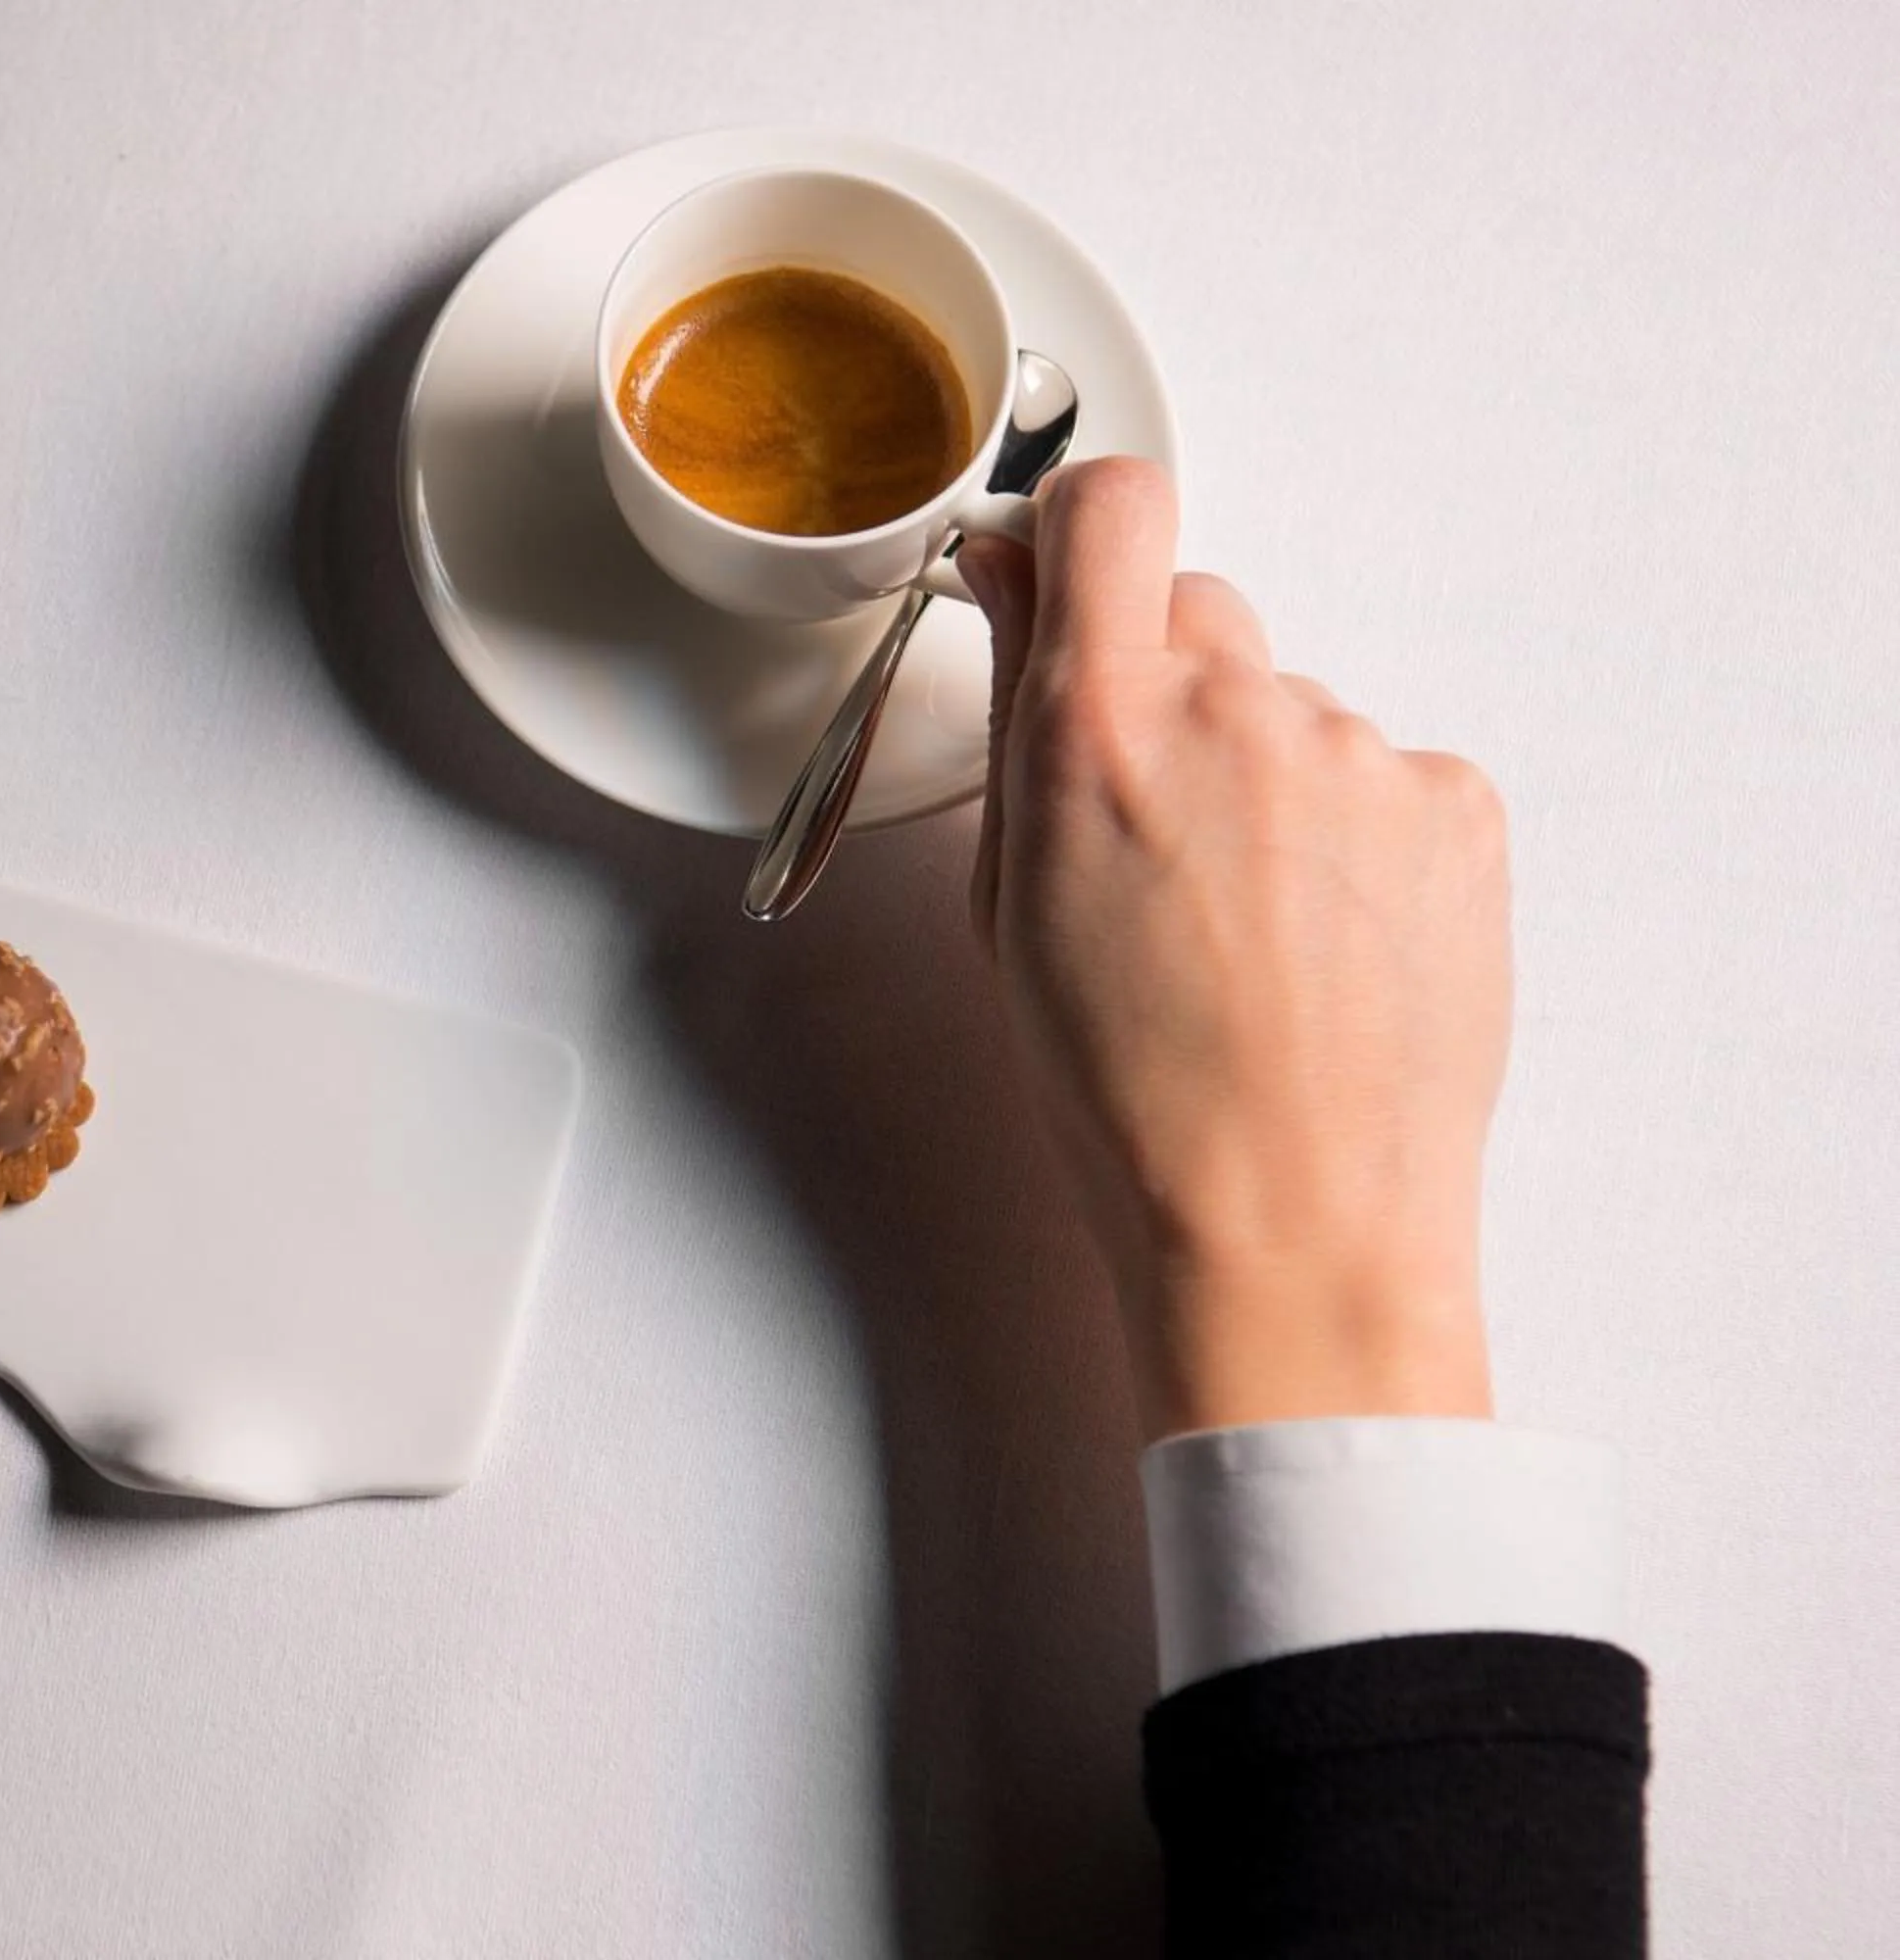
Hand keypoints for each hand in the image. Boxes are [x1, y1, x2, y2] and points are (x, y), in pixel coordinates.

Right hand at [957, 459, 1505, 1441]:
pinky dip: (1348, 834)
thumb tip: (1016, 581)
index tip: (1072, 577)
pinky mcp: (1454, 804)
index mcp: (1100, 728)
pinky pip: (1381, 772)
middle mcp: (1238, 711)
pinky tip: (1321, 941)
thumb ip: (1017, 715)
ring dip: (1259, 777)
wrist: (1292, 1219)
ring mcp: (1360, 754)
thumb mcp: (1009, 901)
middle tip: (1150, 824)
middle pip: (1197, 613)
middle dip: (1161, 687)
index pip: (1109, 506)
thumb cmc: (1129, 1094)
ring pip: (1290, 707)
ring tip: (1245, 927)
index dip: (1083, 530)